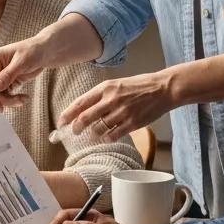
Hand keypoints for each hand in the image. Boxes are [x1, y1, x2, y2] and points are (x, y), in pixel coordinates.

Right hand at [0, 36, 47, 110]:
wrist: (45, 52)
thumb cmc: (33, 51)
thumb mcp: (21, 62)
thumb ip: (8, 75)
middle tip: (3, 108)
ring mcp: (0, 76)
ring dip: (8, 101)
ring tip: (23, 99)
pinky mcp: (7, 83)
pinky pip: (5, 96)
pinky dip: (14, 100)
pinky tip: (24, 97)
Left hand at [58, 71, 174, 141]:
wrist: (163, 88)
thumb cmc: (139, 86)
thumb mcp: (116, 84)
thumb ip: (100, 96)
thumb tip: (83, 110)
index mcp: (105, 88)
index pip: (80, 103)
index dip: (68, 114)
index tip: (61, 122)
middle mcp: (111, 100)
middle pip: (85, 118)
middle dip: (76, 127)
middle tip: (74, 132)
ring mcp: (122, 112)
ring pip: (98, 129)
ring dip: (94, 133)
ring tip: (95, 133)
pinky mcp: (132, 123)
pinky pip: (113, 135)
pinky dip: (107, 138)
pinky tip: (107, 137)